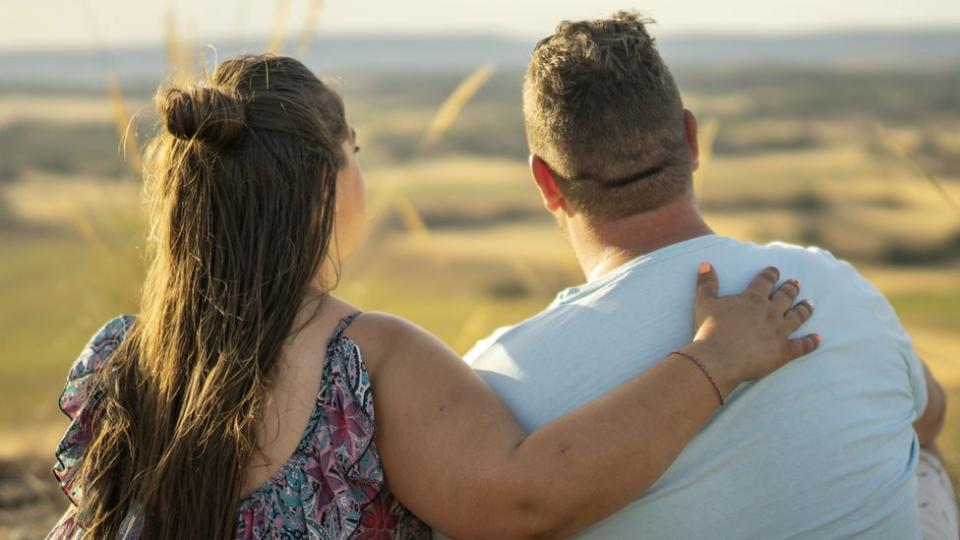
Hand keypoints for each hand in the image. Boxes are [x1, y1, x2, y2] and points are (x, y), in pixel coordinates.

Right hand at [682, 262, 819, 397]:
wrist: (717, 359)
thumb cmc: (709, 330)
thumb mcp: (704, 302)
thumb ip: (707, 283)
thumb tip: (705, 263)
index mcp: (753, 299)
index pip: (765, 281)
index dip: (771, 274)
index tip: (775, 271)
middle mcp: (770, 312)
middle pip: (785, 296)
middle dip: (791, 288)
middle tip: (796, 283)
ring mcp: (779, 332)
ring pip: (797, 317)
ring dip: (804, 309)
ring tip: (809, 304)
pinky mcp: (783, 352)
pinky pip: (802, 346)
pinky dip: (811, 342)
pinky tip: (818, 338)